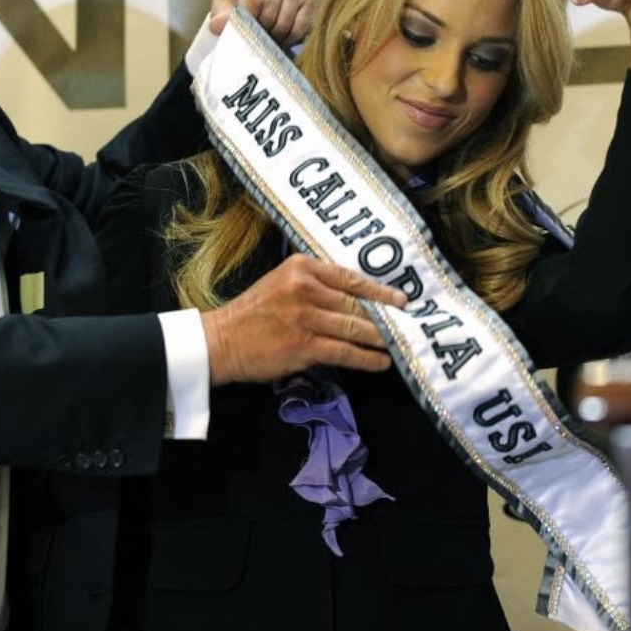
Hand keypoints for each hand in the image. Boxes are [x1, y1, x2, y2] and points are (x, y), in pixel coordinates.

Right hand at [201, 253, 407, 386]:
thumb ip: (314, 284)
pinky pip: (346, 352)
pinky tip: (381, 363)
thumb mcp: (281, 283)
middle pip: (357, 303)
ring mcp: (305, 317)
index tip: (402, 300)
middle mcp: (305, 288)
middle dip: (386, 317)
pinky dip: (368, 359)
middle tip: (408, 326)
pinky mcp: (304, 346)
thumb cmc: (253, 313)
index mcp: (301, 267)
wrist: (222, 341)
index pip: (351, 278)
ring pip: (356, 327)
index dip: (380, 291)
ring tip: (399, 345)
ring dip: (382, 339)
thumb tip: (357, 297)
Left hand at [207, 0, 314, 46]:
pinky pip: (302, 24)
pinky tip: (279, 38)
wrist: (250, 0)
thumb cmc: (234, 2)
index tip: (244, 31)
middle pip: (271, 10)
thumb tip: (219, 26)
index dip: (249, 21)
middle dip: (260, 30)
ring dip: (274, 36)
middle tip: (253, 38)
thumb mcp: (221, 9)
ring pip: (286, 20)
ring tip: (264, 38)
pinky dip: (290, 38)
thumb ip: (219, 18)